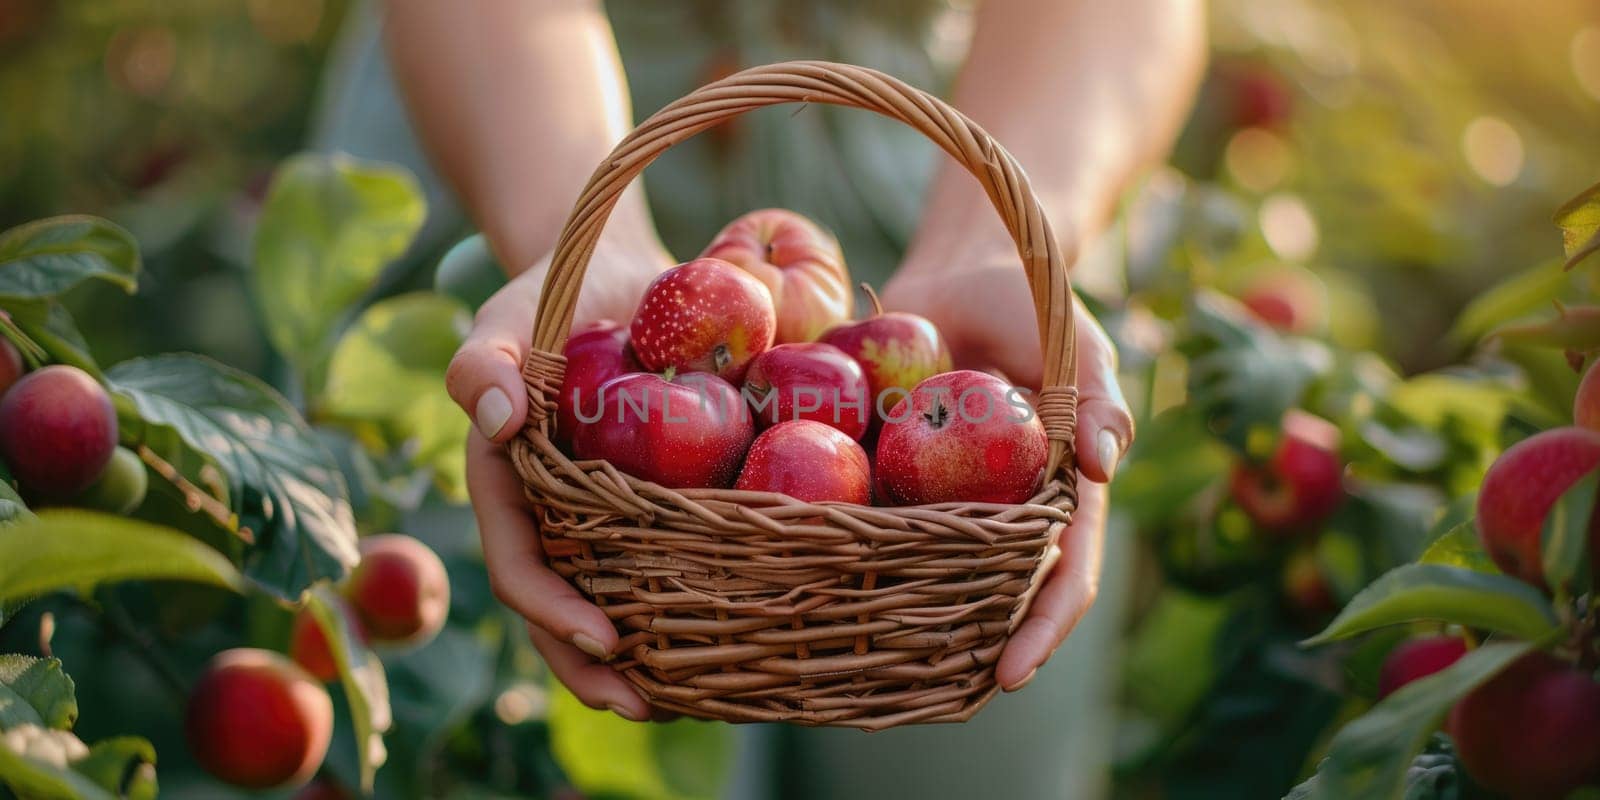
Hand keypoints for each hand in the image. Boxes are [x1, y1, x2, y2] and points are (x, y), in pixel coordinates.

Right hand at [448, 234, 671, 720]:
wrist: (612, 275)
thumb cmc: (548, 296)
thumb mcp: (507, 318)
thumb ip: (484, 363)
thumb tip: (499, 420)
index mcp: (508, 489)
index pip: (521, 567)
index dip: (555, 614)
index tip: (608, 641)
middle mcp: (551, 514)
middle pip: (564, 609)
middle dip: (596, 667)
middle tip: (645, 707)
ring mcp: (601, 513)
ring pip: (615, 598)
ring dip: (644, 655)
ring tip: (689, 697)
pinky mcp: (652, 499)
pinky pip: (664, 559)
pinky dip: (687, 600)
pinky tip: (730, 630)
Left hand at [882, 249, 1133, 689]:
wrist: (960, 266)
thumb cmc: (1035, 303)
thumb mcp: (1077, 342)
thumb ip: (1099, 396)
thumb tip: (1108, 463)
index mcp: (1060, 492)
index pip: (1062, 575)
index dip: (1041, 629)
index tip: (1008, 676)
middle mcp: (1001, 505)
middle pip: (990, 591)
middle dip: (964, 645)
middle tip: (922, 689)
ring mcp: (943, 491)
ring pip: (924, 563)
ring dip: (899, 606)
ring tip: (862, 656)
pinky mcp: (892, 464)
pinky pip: (874, 510)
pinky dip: (852, 537)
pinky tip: (815, 567)